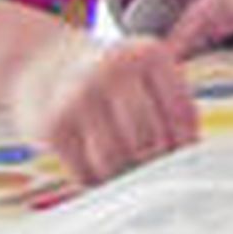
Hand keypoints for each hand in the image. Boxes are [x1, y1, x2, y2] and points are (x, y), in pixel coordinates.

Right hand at [11, 31, 195, 184]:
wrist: (43, 62)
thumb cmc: (109, 74)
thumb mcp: (146, 67)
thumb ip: (171, 99)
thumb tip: (190, 152)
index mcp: (148, 53)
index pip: (180, 111)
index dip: (185, 142)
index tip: (183, 157)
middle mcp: (114, 70)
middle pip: (149, 138)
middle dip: (155, 161)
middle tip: (152, 168)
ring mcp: (79, 97)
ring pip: (116, 159)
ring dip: (124, 174)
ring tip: (127, 170)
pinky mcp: (53, 126)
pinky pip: (84, 171)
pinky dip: (96, 179)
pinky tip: (98, 168)